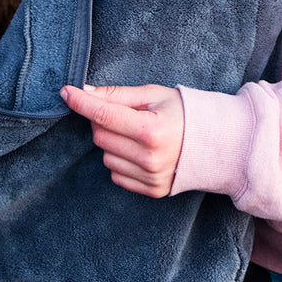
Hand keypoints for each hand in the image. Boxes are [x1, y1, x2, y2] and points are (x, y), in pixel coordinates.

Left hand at [61, 84, 184, 197]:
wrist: (214, 142)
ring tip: (134, 133)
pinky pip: (116, 175)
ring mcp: (150, 177)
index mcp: (151, 130)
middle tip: (121, 113)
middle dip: (102, 120)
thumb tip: (85, 91)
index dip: (81, 102)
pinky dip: (120, 160)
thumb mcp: (154, 95)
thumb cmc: (183, 113)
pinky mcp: (151, 190)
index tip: (67, 92)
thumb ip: (118, 94)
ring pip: (105, 156)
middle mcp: (149, 157)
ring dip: (111, 142)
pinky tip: (138, 150)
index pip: (104, 115)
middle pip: (100, 135)